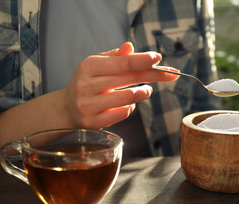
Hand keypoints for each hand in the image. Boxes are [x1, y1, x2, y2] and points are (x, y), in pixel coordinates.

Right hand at [64, 42, 178, 128]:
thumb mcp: (96, 65)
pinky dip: (131, 107)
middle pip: (130, 78)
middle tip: (172, 74)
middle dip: (155, 75)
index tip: (159, 58)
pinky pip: (123, 113)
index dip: (143, 60)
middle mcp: (87, 85)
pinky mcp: (94, 122)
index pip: (123, 62)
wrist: (66, 109)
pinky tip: (129, 104)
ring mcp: (90, 105)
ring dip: (143, 92)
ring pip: (129, 98)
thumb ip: (115, 57)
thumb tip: (130, 47)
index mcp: (89, 66)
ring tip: (146, 90)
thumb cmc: (86, 83)